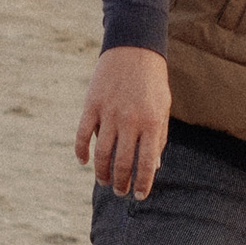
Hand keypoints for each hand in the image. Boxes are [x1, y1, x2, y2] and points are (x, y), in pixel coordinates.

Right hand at [76, 47, 169, 199]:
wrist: (134, 49)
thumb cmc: (152, 81)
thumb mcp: (163, 108)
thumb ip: (158, 137)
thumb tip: (153, 167)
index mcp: (152, 123)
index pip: (146, 163)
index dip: (142, 183)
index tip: (139, 195)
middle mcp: (130, 120)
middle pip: (122, 162)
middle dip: (121, 182)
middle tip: (120, 191)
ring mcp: (109, 113)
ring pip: (101, 153)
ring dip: (102, 172)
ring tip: (105, 181)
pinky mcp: (91, 105)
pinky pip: (83, 134)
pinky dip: (82, 151)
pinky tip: (84, 161)